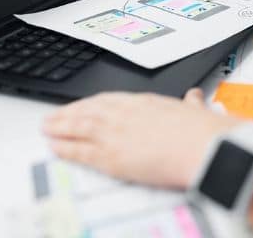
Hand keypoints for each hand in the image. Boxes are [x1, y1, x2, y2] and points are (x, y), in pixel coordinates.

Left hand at [43, 90, 240, 188]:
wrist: (204, 145)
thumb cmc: (204, 131)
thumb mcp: (197, 111)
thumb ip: (191, 105)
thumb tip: (195, 97)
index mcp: (146, 102)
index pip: (111, 100)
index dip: (93, 103)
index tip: (84, 106)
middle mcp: (126, 113)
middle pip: (90, 110)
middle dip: (69, 113)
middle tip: (55, 116)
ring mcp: (116, 133)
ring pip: (79, 126)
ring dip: (60, 127)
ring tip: (47, 128)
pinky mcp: (111, 155)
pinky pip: (81, 150)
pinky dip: (65, 148)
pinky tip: (55, 147)